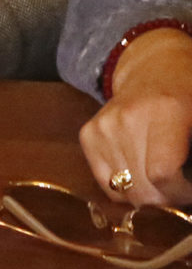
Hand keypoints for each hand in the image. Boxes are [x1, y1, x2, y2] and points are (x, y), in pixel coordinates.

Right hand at [82, 29, 191, 207]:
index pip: (162, 174)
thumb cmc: (189, 98)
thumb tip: (188, 190)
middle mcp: (127, 118)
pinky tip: (140, 172)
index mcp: (164, 111)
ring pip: (124, 190)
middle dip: (166, 199)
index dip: (180, 193)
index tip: (190, 190)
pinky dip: (126, 188)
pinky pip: (107, 183)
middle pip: (142, 187)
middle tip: (179, 188)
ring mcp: (102, 126)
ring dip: (147, 194)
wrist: (154, 69)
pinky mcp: (88, 134)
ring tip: (162, 178)